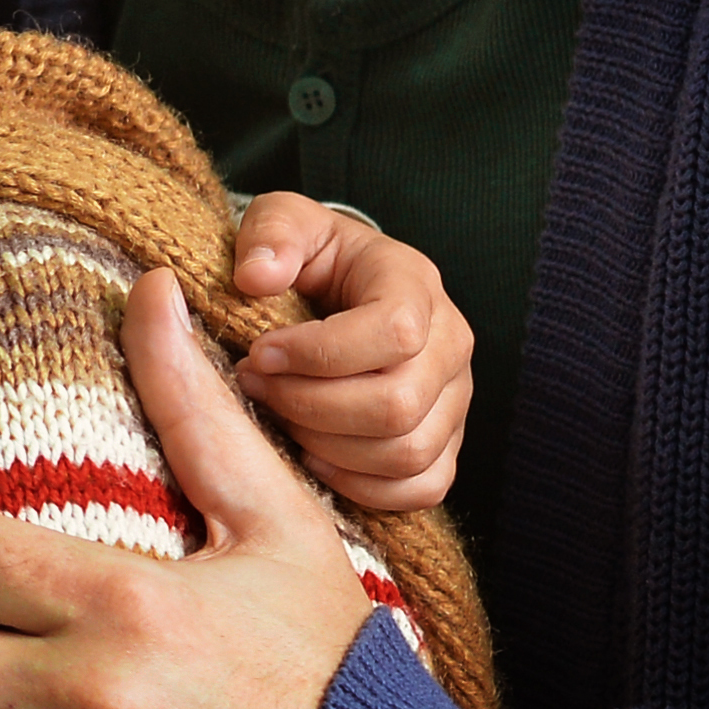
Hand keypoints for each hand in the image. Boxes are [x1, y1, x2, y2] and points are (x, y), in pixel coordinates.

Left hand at [222, 193, 469, 509]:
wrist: (337, 287)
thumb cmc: (307, 255)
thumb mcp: (285, 222)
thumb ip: (271, 235)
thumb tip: (256, 276)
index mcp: (415, 285)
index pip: (394, 332)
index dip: (318, 352)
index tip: (258, 352)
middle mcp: (450, 345)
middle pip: (398, 404)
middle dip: (310, 405)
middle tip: (254, 386)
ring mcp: (453, 399)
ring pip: (408, 452)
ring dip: (328, 446)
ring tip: (277, 415)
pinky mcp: (445, 442)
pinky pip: (422, 486)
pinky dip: (362, 485)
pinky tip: (311, 456)